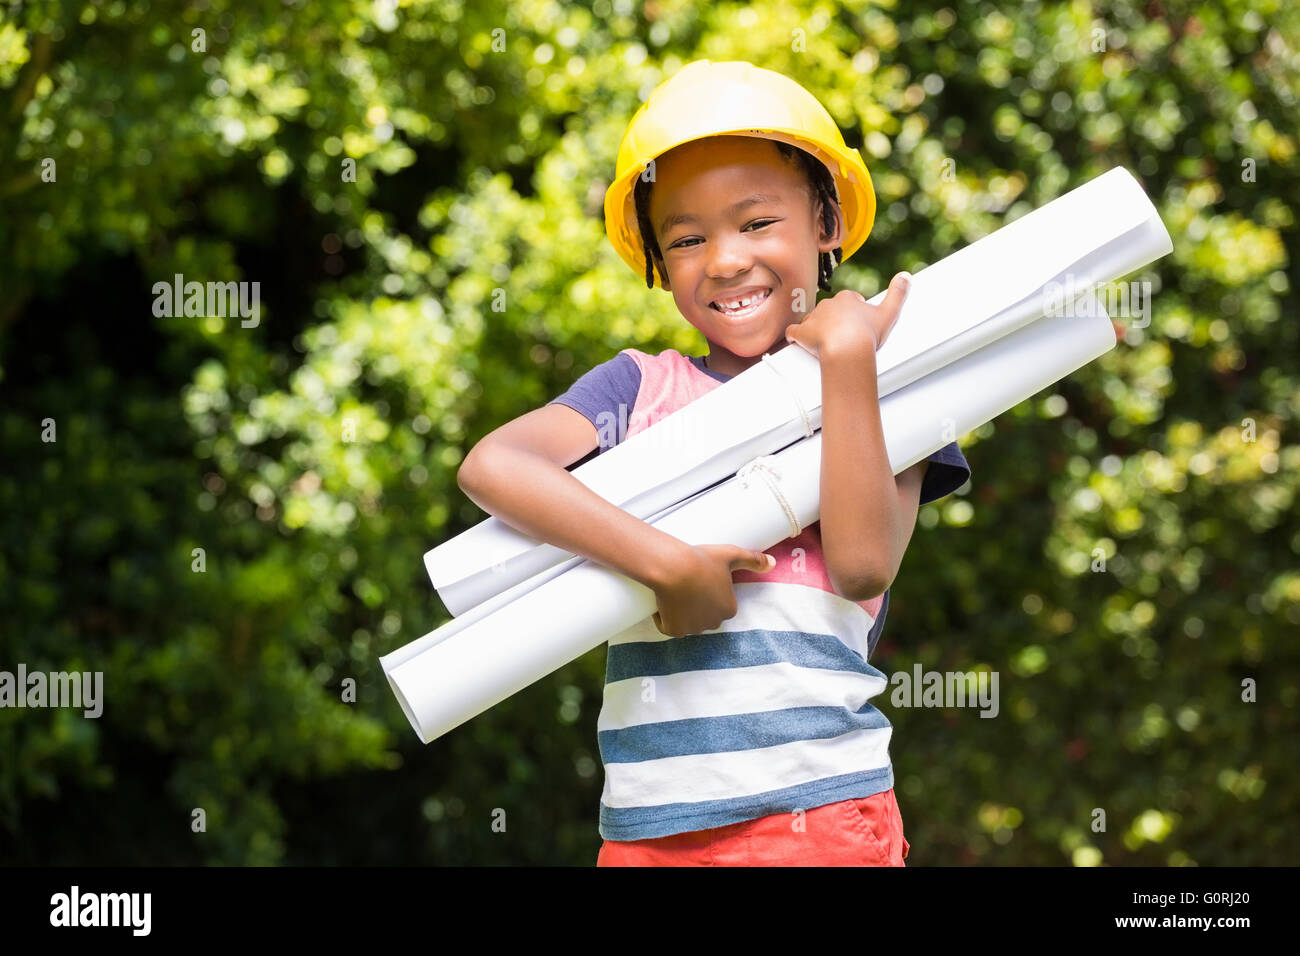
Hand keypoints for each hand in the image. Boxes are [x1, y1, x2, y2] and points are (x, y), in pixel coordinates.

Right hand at [649, 543, 776, 637]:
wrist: (673, 568)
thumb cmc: (702, 560)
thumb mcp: (730, 555)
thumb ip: (753, 559)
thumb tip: (773, 563)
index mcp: (729, 609)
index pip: (720, 604)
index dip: (710, 592)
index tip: (701, 580)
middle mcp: (713, 623)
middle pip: (705, 615)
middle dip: (698, 606)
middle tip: (687, 585)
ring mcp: (693, 629)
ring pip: (688, 622)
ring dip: (683, 614)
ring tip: (675, 593)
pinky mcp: (674, 631)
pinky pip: (670, 627)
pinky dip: (666, 620)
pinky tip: (664, 605)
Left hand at [784, 271, 910, 361]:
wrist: (848, 351)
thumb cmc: (868, 334)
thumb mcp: (889, 313)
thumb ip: (898, 293)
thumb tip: (906, 275)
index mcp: (846, 298)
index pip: (849, 300)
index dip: (854, 312)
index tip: (859, 324)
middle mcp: (827, 305)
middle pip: (830, 311)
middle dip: (835, 321)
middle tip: (845, 337)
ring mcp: (813, 319)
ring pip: (812, 320)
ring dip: (817, 328)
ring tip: (827, 343)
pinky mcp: (801, 333)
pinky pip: (793, 332)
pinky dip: (795, 336)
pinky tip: (797, 341)